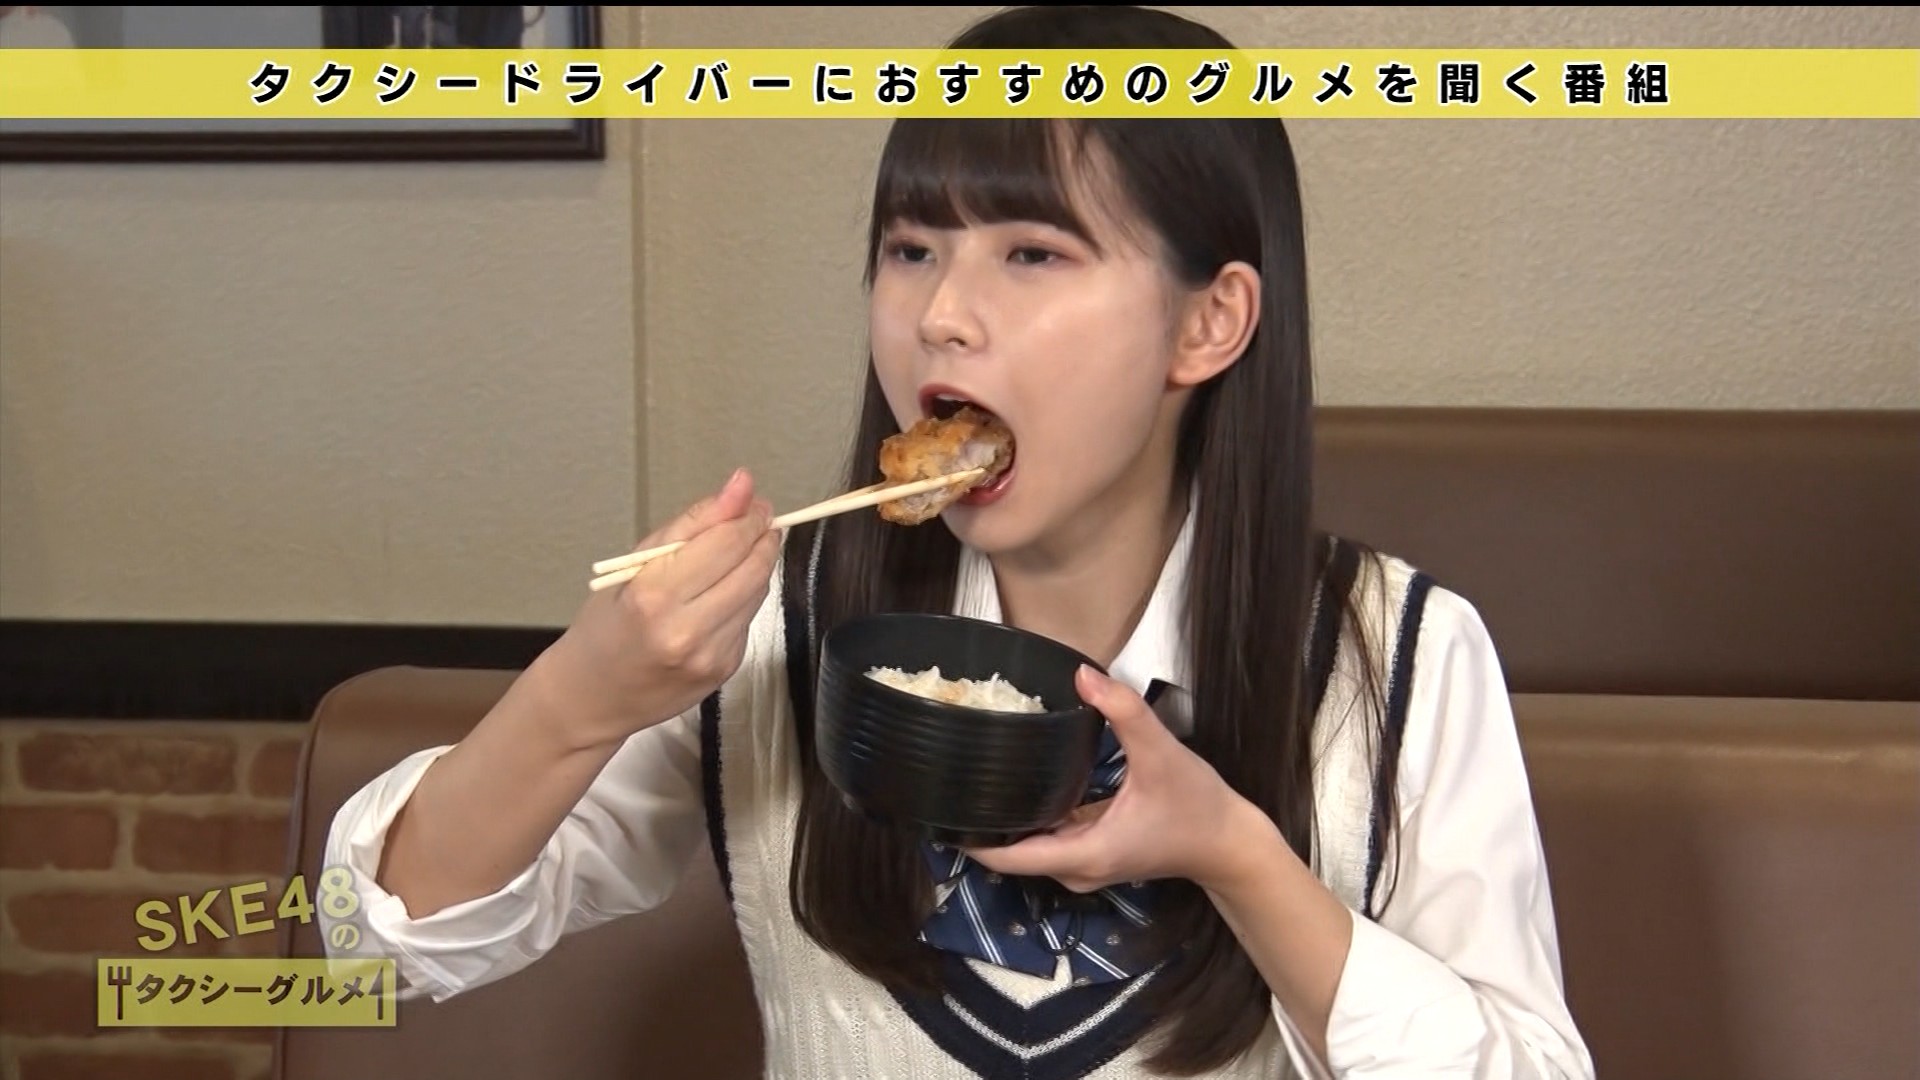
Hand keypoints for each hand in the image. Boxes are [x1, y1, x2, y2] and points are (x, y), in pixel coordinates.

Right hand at [533, 468, 781, 750]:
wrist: (593, 696)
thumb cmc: (606, 624)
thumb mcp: (634, 566)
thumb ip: (692, 524)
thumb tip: (742, 485)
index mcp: (653, 595)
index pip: (725, 542)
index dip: (748, 515)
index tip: (753, 502)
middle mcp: (686, 629)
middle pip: (751, 567)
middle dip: (762, 536)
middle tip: (758, 518)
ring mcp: (710, 654)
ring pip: (757, 592)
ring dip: (757, 564)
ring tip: (739, 552)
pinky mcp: (726, 669)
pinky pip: (749, 618)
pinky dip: (744, 597)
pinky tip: (724, 593)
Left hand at [963, 666, 1275, 893]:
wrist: (1229, 845)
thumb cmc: (1198, 806)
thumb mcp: (1162, 753)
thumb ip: (1124, 712)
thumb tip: (1084, 673)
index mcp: (1083, 854)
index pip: (1007, 858)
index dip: (969, 839)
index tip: (936, 811)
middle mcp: (1075, 869)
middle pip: (1009, 853)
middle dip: (978, 822)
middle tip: (947, 777)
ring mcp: (1084, 865)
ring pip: (1028, 846)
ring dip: (1002, 819)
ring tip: (971, 775)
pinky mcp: (1093, 854)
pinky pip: (1047, 839)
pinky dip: (1029, 816)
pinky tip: (1015, 782)